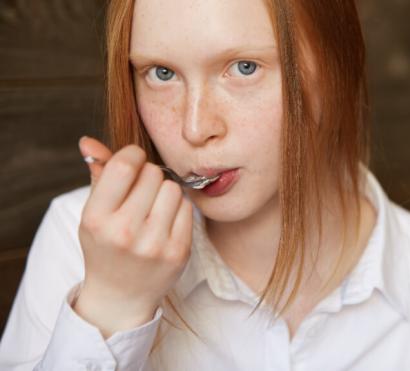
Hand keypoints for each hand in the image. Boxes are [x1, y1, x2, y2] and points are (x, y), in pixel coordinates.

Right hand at [74, 136, 192, 337]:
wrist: (121, 296)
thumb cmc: (106, 245)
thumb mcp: (94, 213)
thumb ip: (98, 174)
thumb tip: (89, 140)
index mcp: (96, 219)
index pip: (124, 165)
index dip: (133, 155)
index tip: (133, 161)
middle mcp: (124, 233)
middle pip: (153, 174)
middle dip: (149, 176)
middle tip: (142, 192)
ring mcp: (154, 245)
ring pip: (174, 189)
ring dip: (166, 192)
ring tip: (153, 208)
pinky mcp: (178, 253)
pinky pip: (188, 209)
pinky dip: (178, 210)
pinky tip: (165, 223)